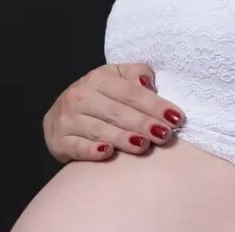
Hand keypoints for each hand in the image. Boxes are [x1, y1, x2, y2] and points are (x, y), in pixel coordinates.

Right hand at [43, 62, 185, 162]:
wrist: (59, 119)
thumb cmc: (97, 100)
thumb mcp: (114, 80)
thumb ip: (135, 76)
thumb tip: (149, 82)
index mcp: (97, 79)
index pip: (130, 92)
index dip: (154, 105)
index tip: (175, 117)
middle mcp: (80, 97)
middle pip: (117, 111)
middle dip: (143, 123)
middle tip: (164, 135)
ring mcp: (67, 120)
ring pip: (99, 129)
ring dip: (123, 137)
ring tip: (144, 145)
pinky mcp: (59, 141)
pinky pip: (78, 146)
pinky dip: (92, 150)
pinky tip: (108, 153)